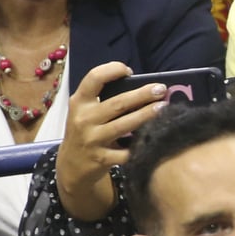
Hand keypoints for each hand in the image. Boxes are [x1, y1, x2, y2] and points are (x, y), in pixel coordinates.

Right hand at [56, 61, 166, 219]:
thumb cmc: (85, 131)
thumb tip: (142, 87)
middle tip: (161, 89)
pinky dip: (142, 144)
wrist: (71, 165)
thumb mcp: (86, 112)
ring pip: (124, 125)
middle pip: (118, 103)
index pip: (94, 78)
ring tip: (163, 107)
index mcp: (79, 102)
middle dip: (142, 94)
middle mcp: (84, 119)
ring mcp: (92, 140)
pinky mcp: (102, 159)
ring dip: (146, 115)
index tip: (129, 71)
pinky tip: (155, 137)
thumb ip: (105, 99)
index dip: (113, 70)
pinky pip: (127, 151)